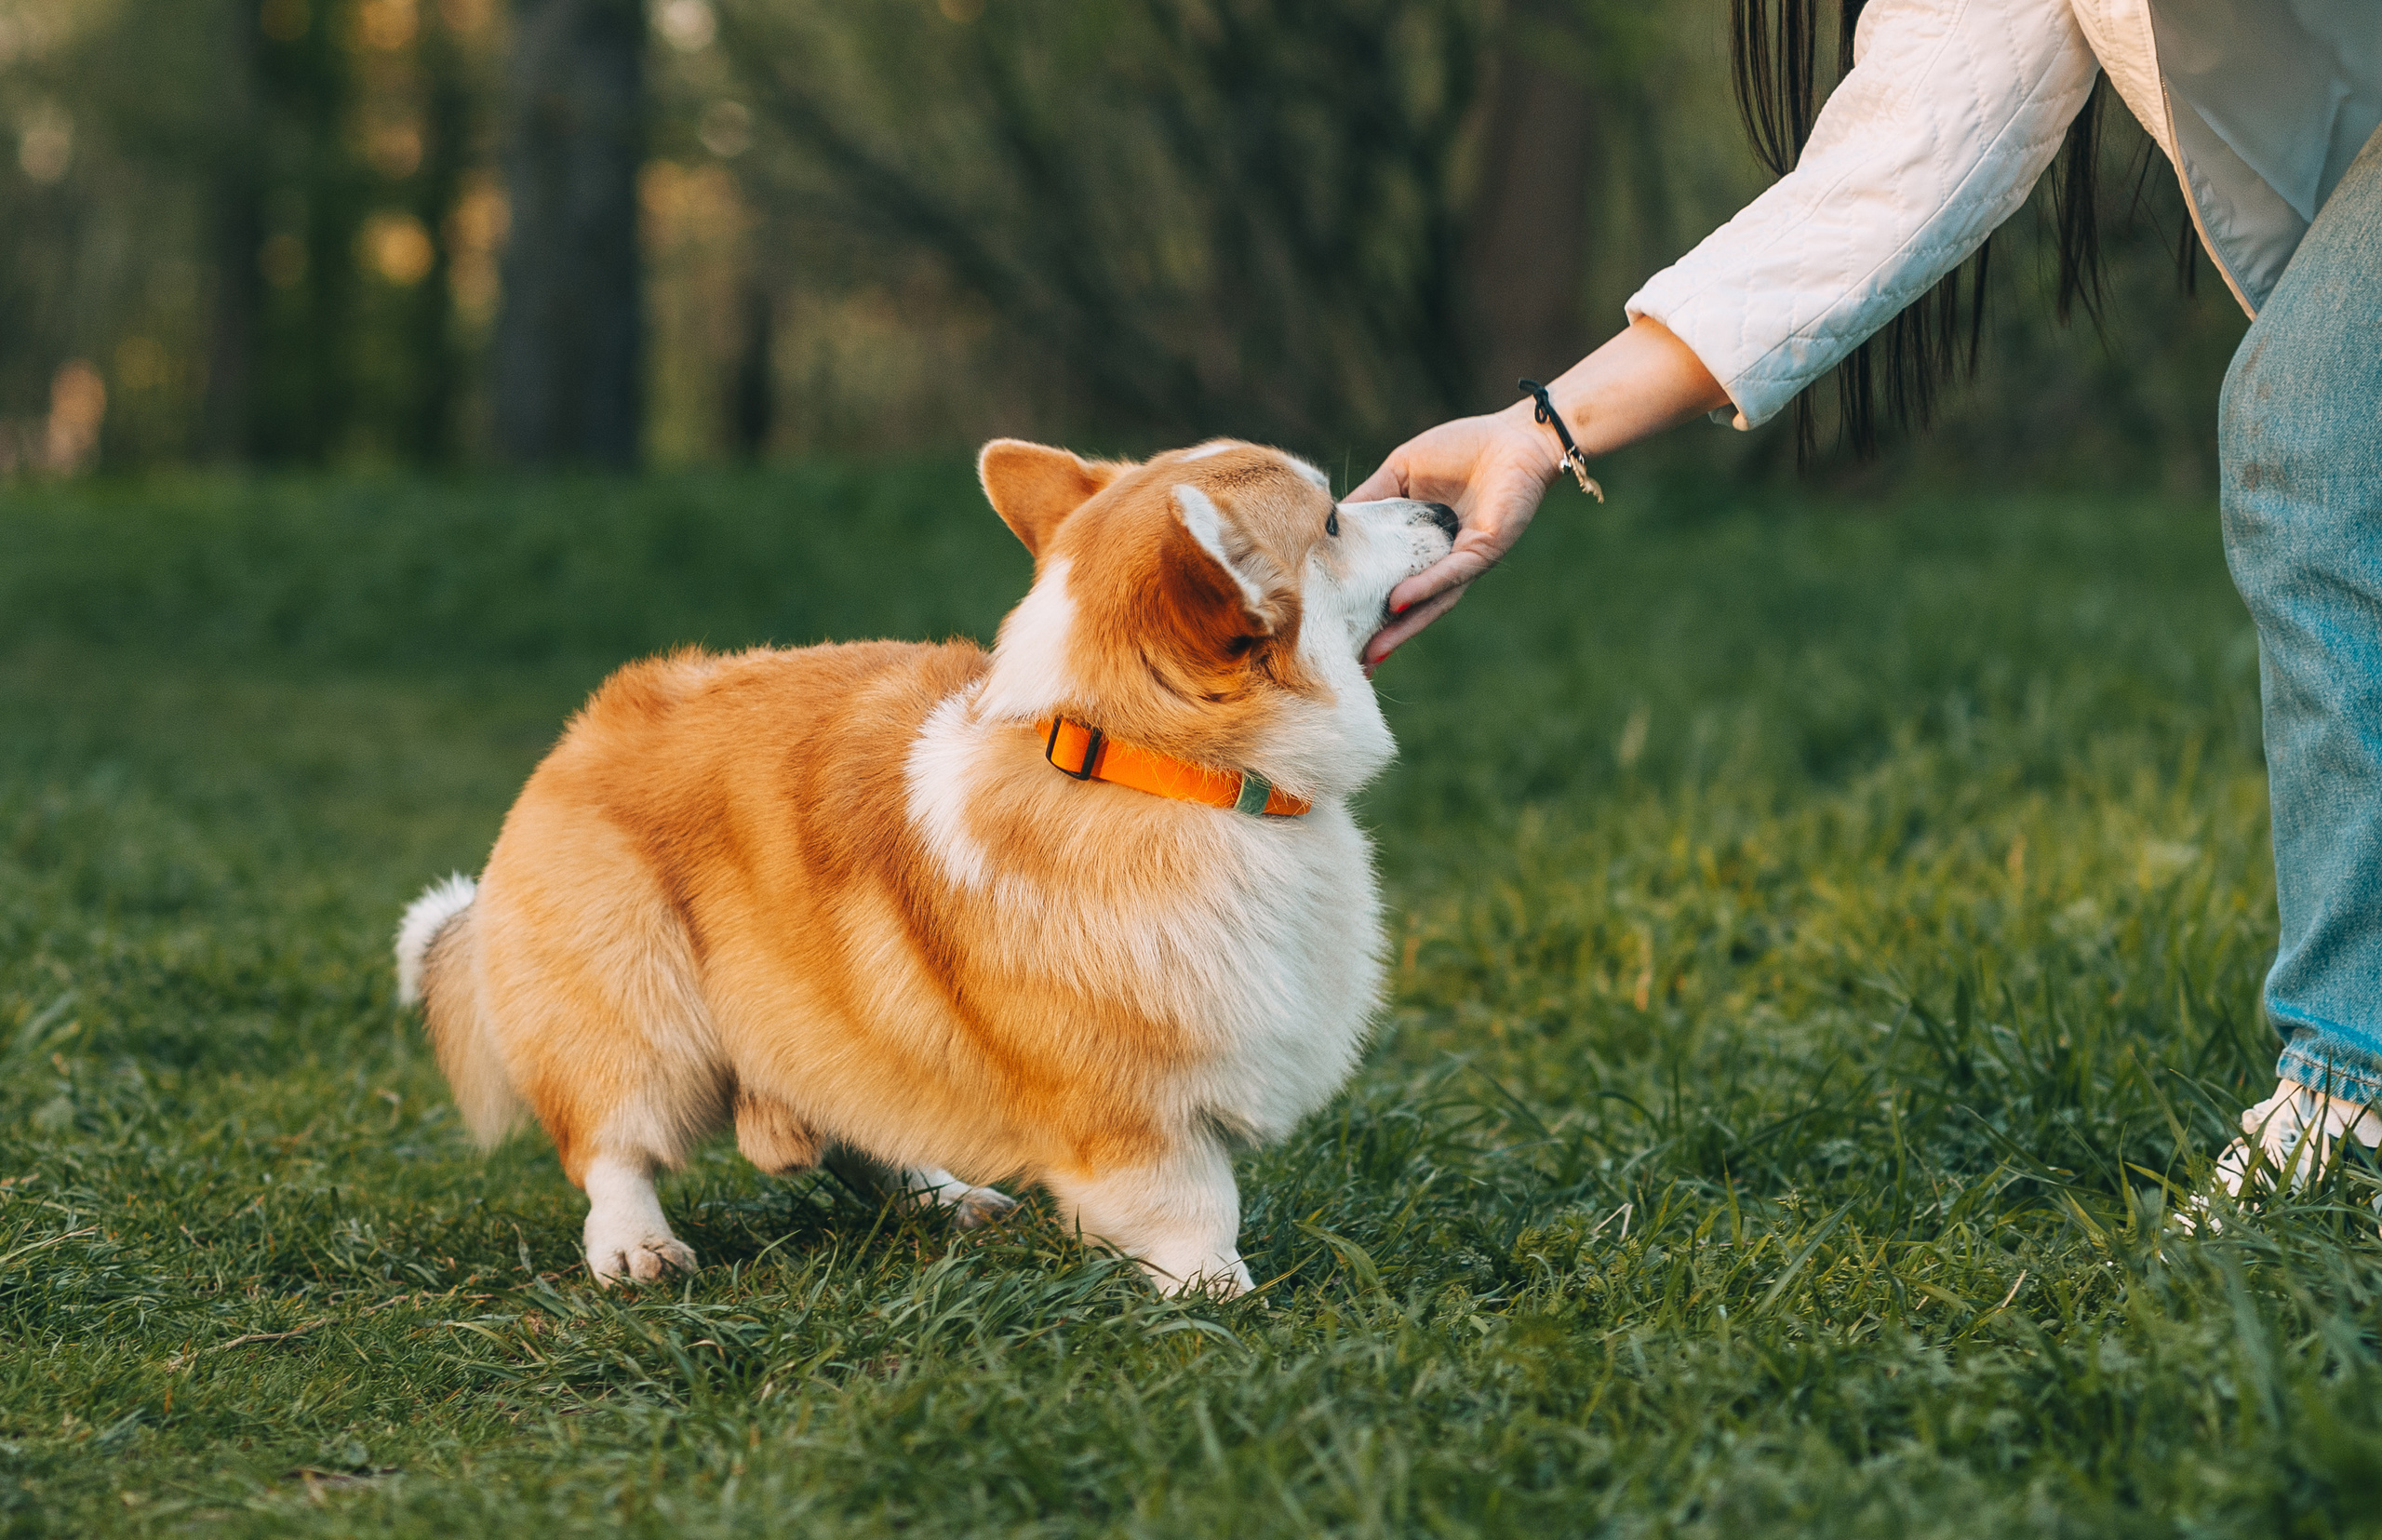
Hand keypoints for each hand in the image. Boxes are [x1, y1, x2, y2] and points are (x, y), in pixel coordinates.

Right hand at [1351, 401, 1558, 669]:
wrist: (1517, 438)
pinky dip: (1424, 587)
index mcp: (1422, 548)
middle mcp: (1443, 563)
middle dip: (1384, 637)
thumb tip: (1329, 523)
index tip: (1335, 626)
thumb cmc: (1461, 450)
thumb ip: (1370, 498)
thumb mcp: (1400, 473)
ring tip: (1373, 652)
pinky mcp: (1484, 551)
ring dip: (1402, 628)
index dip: (1365, 603)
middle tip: (1355, 665)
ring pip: (1431, 602)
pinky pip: (1451, 573)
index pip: (1389, 581)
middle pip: (1410, 607)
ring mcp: (1464, 562)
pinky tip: (1398, 601)